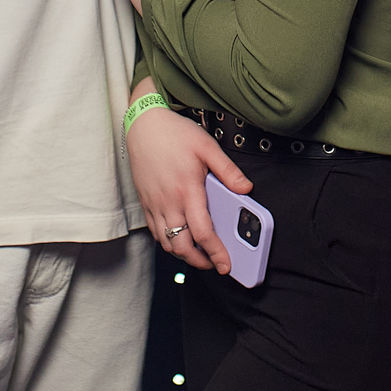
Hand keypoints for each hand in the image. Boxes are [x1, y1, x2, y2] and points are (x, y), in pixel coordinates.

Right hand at [125, 104, 252, 273]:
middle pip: (182, 246)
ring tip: (200, 254)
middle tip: (215, 264)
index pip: (203, 232)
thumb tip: (246, 189)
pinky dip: (169, 242)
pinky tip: (181, 238)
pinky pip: (156, 232)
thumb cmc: (175, 134)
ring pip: (167, 243)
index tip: (225, 265)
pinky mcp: (146, 203)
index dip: (215, 253)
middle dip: (200, 262)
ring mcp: (155, 204)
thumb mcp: (207, 147)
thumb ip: (228, 170)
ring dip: (183, 254)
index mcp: (187, 190)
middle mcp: (169, 202)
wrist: (144, 125)